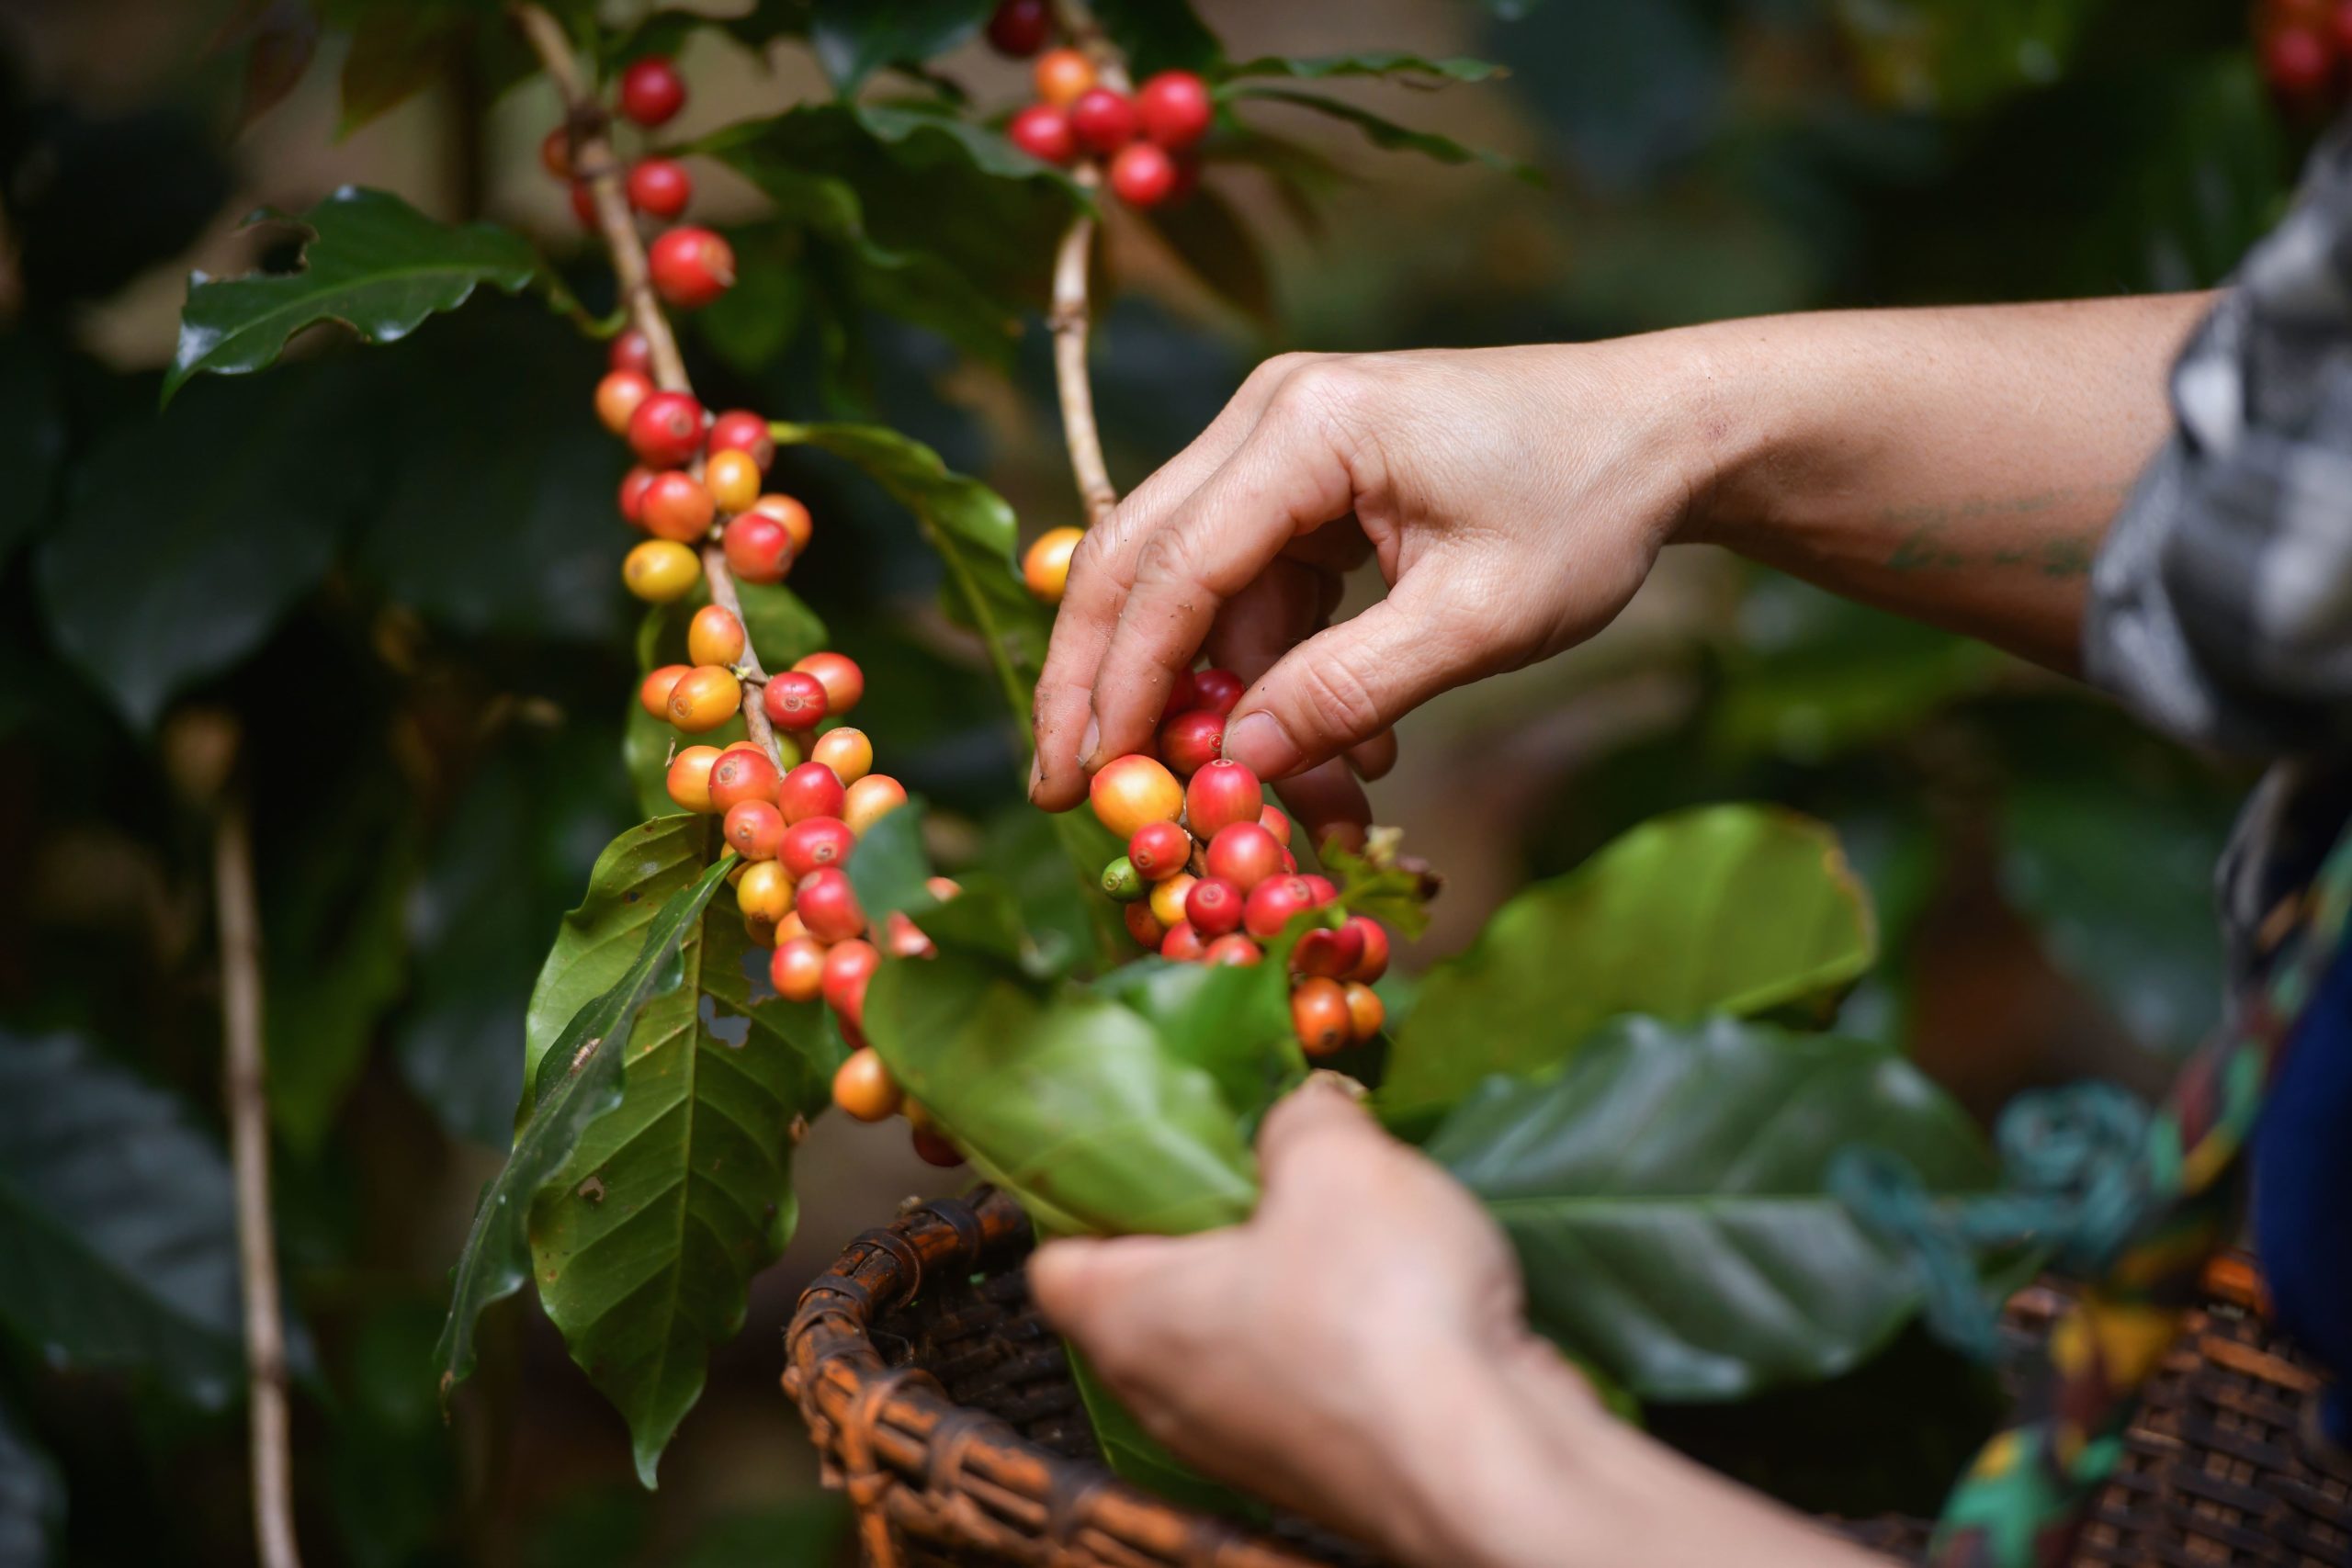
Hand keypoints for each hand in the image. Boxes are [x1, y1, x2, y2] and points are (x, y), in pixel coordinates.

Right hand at [1027, 343, 1718, 833]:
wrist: (1663, 432)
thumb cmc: (1585, 508)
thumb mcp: (1479, 620)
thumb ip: (1350, 691)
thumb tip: (1235, 768)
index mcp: (1305, 428)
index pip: (1172, 568)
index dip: (1121, 684)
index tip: (1088, 783)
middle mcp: (1269, 418)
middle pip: (1139, 561)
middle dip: (1107, 685)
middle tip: (1068, 791)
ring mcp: (1283, 444)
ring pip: (1198, 592)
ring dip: (1232, 706)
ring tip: (1303, 807)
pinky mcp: (1308, 481)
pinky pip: (1256, 591)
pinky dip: (1281, 676)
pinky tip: (1347, 747)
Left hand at [1030, 1081, 1895, 1567]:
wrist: (1491, 1461)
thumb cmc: (1378, 1303)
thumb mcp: (1333, 1157)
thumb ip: (1301, 1117)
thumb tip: (1306, 1111)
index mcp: (1127, 1318)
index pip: (1053, 1263)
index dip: (1087, 1198)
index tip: (1147, 1146)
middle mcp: (1165, 1397)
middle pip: (1145, 1299)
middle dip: (1200, 1229)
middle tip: (1261, 1165)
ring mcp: (1242, 1448)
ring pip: (1229, 1344)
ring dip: (1276, 1285)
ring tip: (1344, 1220)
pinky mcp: (1319, 1474)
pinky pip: (1301, 1386)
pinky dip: (1331, 1340)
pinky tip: (1395, 1294)